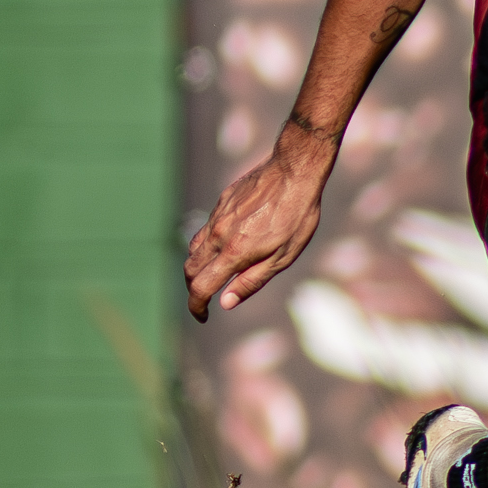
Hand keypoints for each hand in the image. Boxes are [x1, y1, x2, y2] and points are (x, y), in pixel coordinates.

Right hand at [184, 143, 331, 320]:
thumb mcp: (283, 256)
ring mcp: (217, 216)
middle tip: (206, 298)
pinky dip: (208, 243)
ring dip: (197, 266)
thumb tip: (225, 303)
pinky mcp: (222, 202)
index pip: (200, 287)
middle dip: (193, 288)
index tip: (202, 316)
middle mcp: (218, 234)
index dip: (195, 306)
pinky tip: (227, 243)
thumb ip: (252, 280)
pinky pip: (206, 228)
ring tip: (214, 274)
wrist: (295, 171)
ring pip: (194, 248)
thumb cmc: (297, 216)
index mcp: (234, 252)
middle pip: (190, 269)